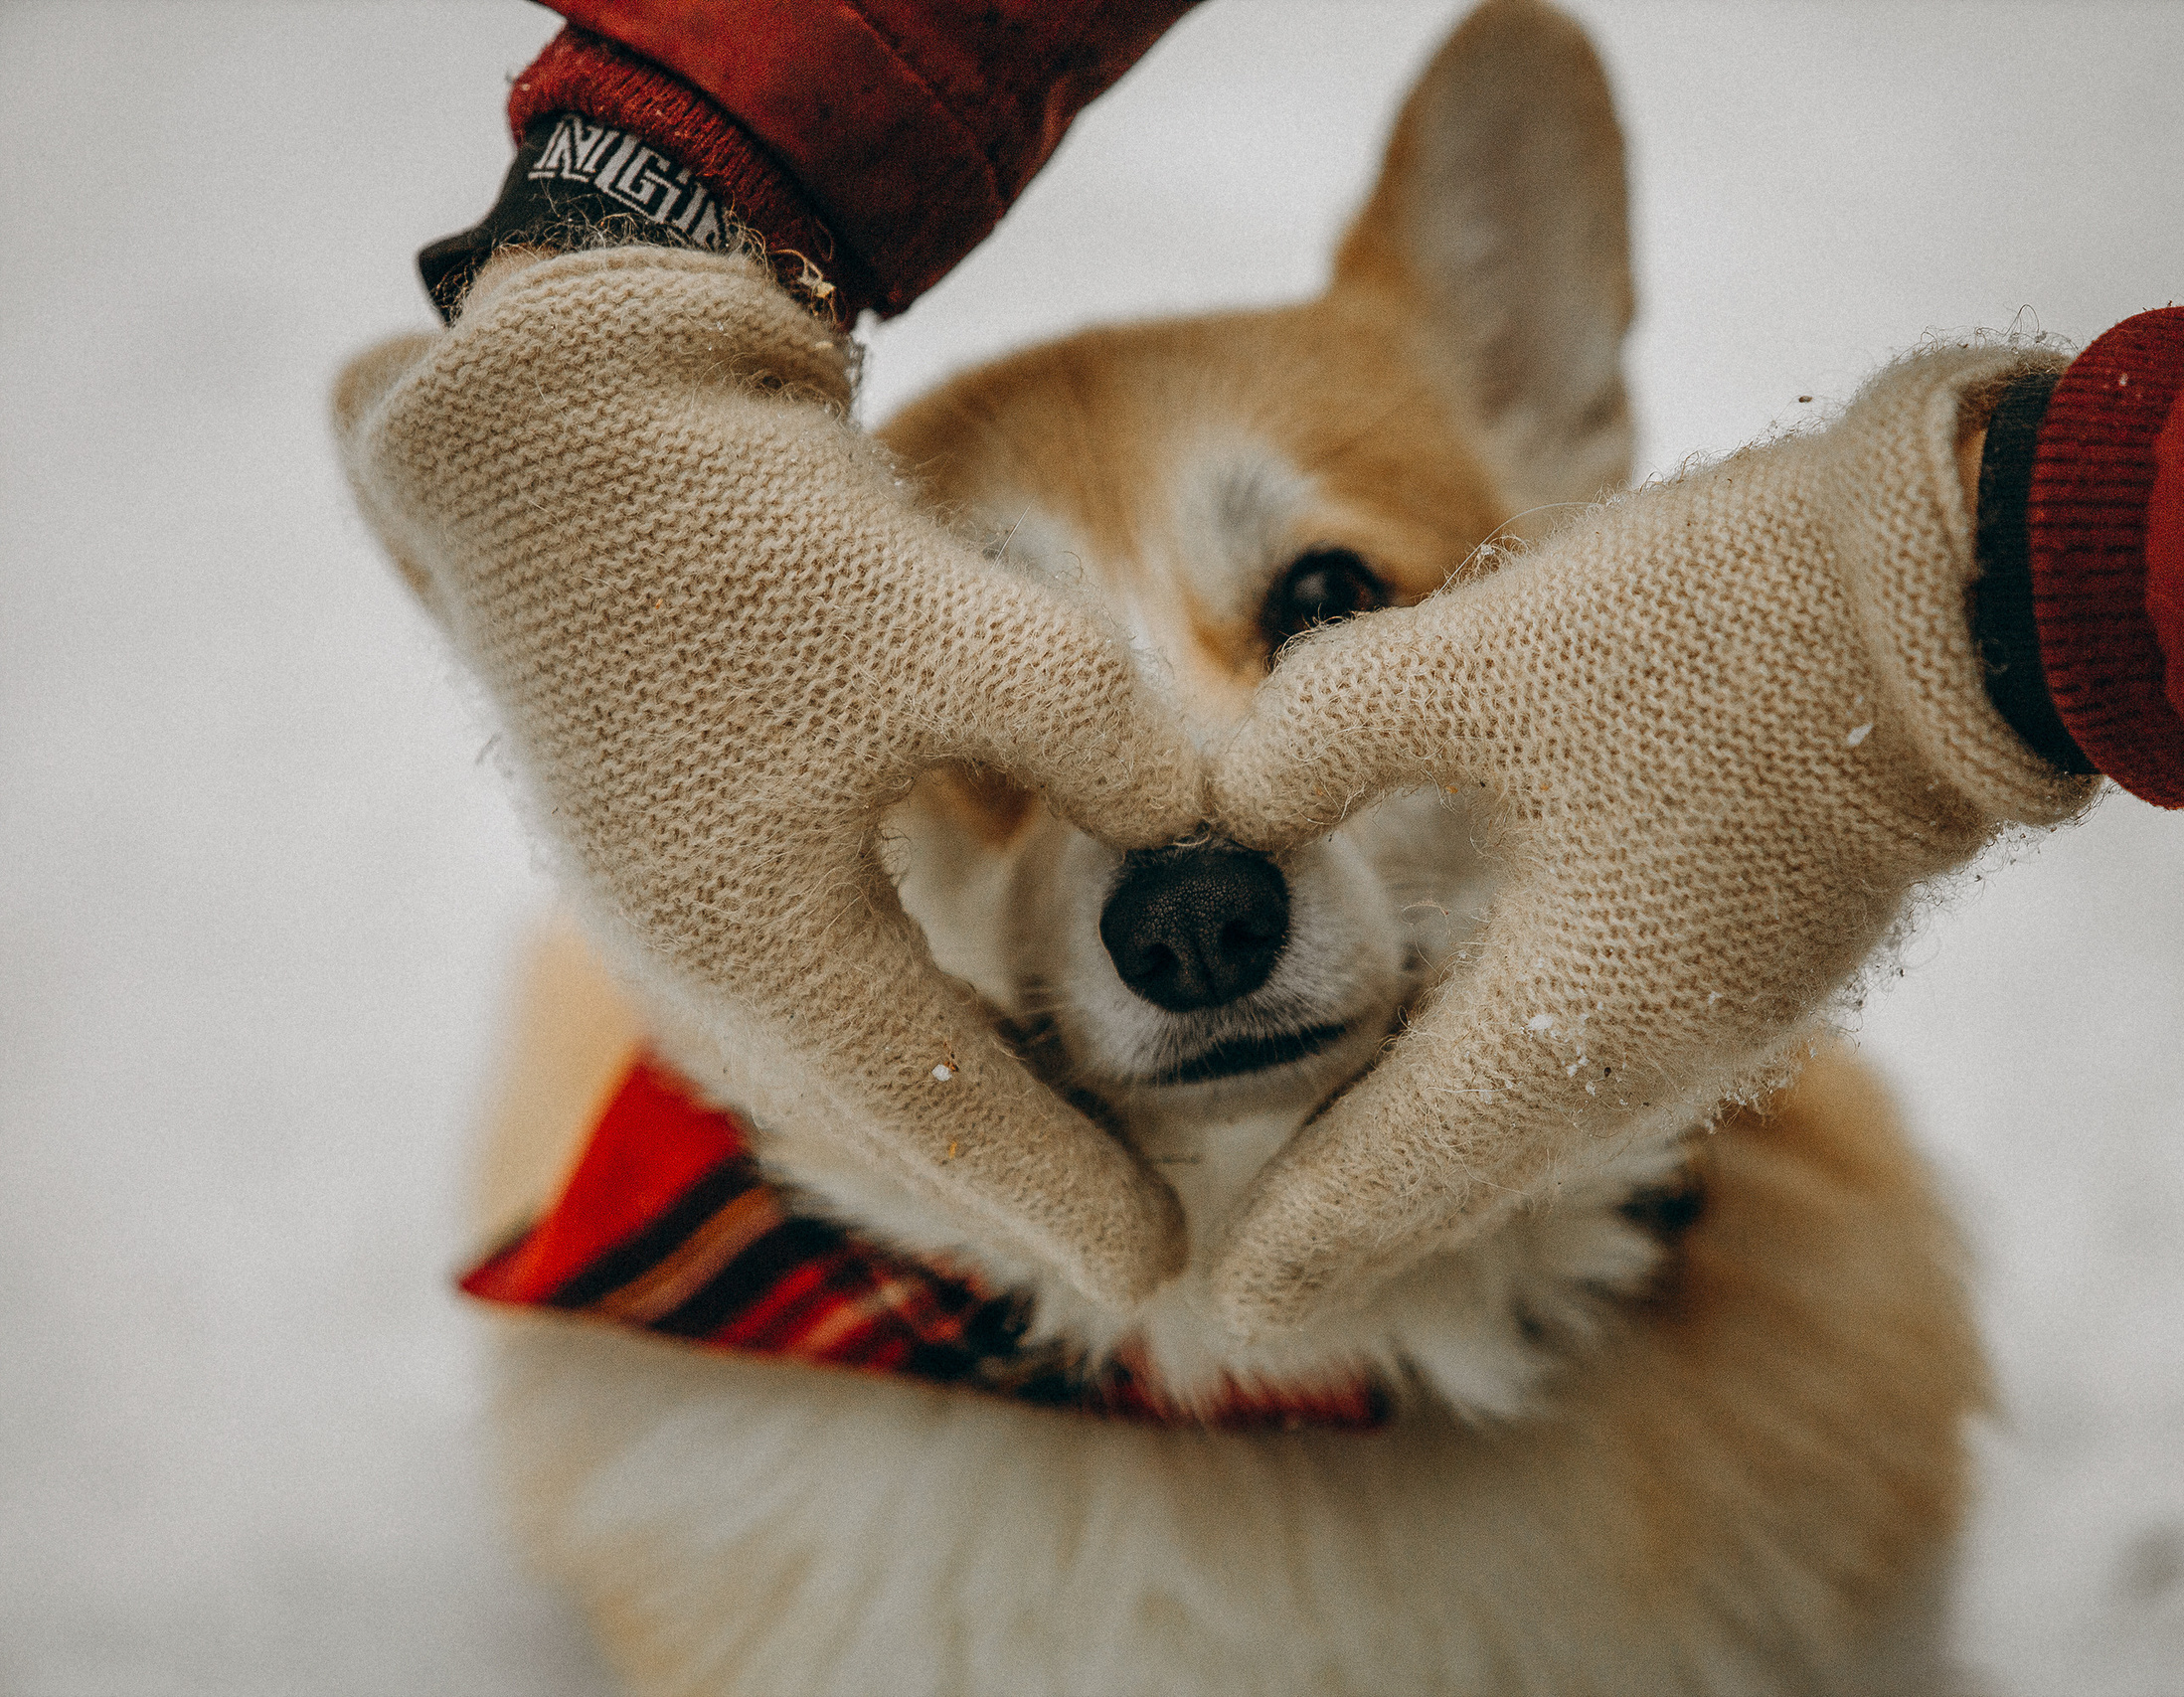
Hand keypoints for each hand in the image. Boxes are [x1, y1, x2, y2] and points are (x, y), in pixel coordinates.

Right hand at [338, 248, 1203, 1305]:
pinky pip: (794, 979)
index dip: (1060, 1191)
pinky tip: (949, 1012)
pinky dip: (885, 1020)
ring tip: (1056, 1143)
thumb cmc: (746, 531)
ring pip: (831, 1055)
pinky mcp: (676, 825)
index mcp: (756, 948)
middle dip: (1006, 1175)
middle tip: (1127, 1226)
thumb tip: (1189, 826)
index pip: (942, 1113)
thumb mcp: (969, 639)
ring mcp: (669, 895)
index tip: (1161, 1269)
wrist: (557, 408)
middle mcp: (694, 953)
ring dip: (943, 1104)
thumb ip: (1109, 754)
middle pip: (880, 1112)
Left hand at [1207, 342, 2088, 1333]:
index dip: (1311, 1239)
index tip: (1239, 1309)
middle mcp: (1653, 1060)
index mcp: (1576, 1027)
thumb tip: (1235, 798)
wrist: (1960, 598)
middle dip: (1365, 1217)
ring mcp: (1719, 1014)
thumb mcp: (1481, 657)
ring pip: (1539, 1120)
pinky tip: (1457, 1031)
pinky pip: (1599, 1058)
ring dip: (1438, 1148)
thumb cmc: (1721, 636)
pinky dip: (1506, 1075)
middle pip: (1472, 1172)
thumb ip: (1322, 731)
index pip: (1406, 1174)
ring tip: (1338, 1163)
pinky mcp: (1753, 952)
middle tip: (1263, 1263)